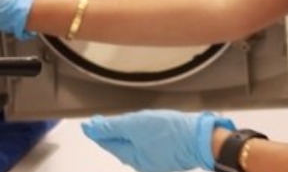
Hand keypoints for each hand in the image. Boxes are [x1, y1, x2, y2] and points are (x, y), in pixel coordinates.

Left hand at [81, 110, 235, 171]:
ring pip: (134, 147)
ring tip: (118, 126)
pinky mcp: (168, 155)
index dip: (97, 132)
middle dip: (110, 135)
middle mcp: (142, 163)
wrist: (200, 138)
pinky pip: (148, 147)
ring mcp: (156, 160)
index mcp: (131, 157)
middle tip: (99, 124)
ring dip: (125, 136)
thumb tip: (92, 128)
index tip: (87, 125)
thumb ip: (113, 126)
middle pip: (120, 147)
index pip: (108, 142)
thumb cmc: (170, 132)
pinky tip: (143, 131)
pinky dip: (141, 138)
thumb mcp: (136, 125)